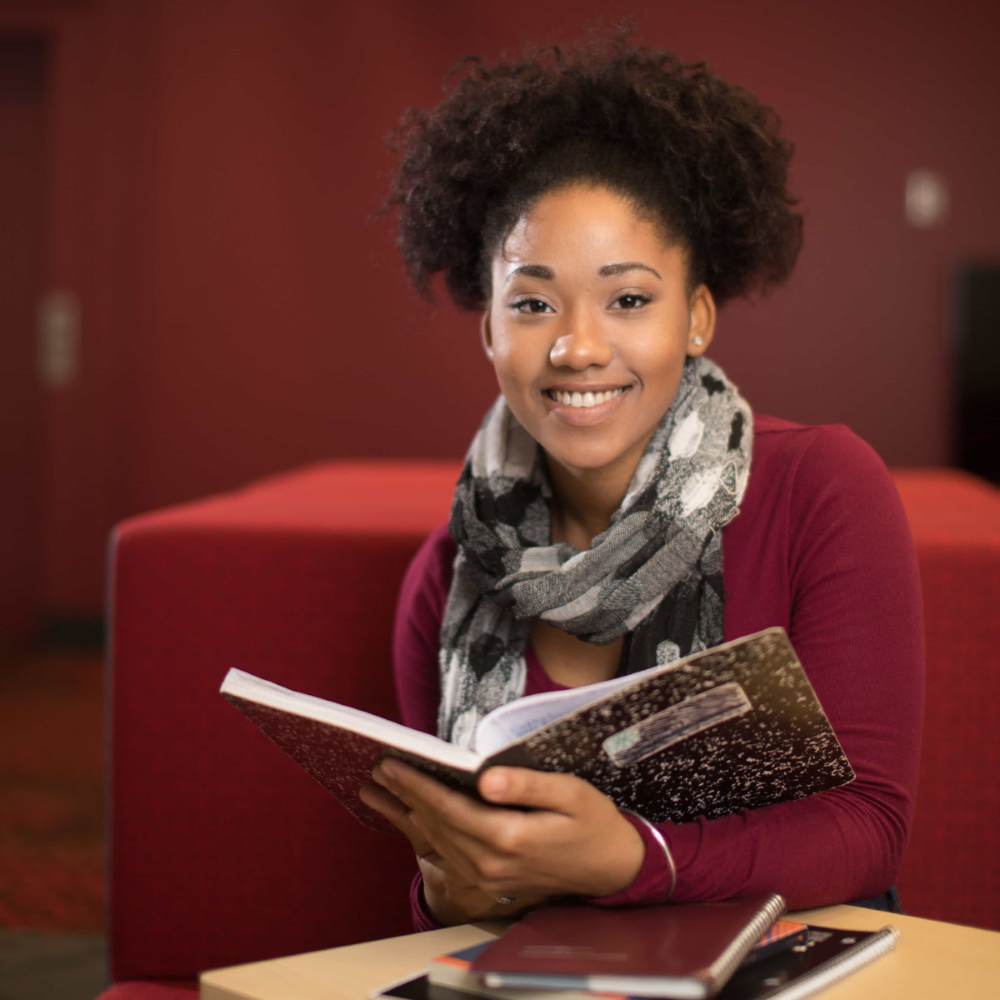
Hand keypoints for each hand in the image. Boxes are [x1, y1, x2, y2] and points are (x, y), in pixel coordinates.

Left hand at [360, 758, 643, 923]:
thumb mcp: (570, 793)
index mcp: (508, 838)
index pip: (449, 808)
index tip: (390, 764)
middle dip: (404, 794)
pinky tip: (415, 816)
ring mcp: (489, 877)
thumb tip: (485, 778)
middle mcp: (492, 863)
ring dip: (409, 814)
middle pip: (436, 824)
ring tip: (384, 790)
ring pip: (438, 842)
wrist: (611, 868)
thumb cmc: (593, 822)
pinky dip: (428, 833)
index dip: (416, 785)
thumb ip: (527, 785)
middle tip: (378, 769)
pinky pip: (450, 855)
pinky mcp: (491, 882)